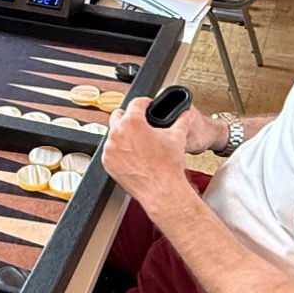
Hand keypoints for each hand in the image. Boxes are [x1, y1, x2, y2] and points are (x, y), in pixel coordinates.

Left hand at [101, 97, 201, 211]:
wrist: (161, 190)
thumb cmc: (168, 166)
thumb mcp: (178, 137)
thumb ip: (182, 121)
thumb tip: (186, 115)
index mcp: (133, 122)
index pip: (136, 103)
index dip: (145, 103)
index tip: (147, 106)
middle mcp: (118, 133)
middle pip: (119, 115)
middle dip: (129, 116)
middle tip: (140, 123)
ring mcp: (110, 148)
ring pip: (113, 134)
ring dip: (123, 134)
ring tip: (137, 141)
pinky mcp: (107, 162)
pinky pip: (110, 150)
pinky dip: (118, 150)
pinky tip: (131, 155)